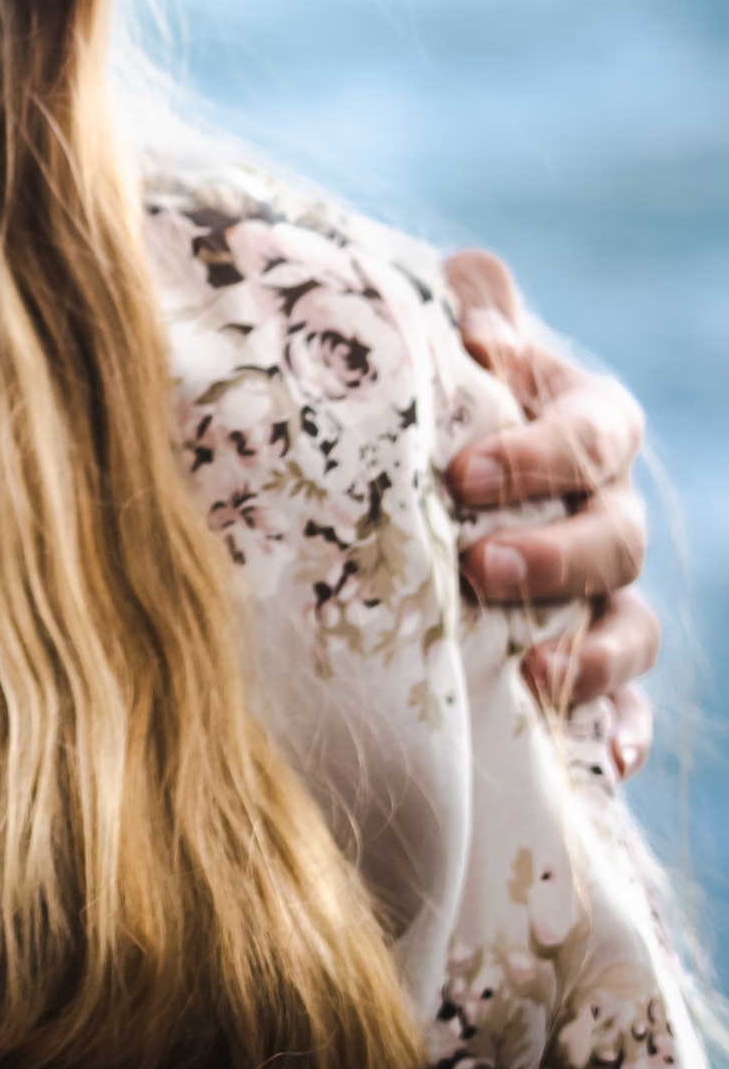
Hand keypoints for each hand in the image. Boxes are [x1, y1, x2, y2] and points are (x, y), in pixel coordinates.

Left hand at [444, 248, 656, 775]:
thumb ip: (471, 304)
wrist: (437, 470)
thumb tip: (477, 306)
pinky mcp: (590, 662)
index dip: (540, 455)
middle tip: (479, 569)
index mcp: (590, 425)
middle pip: (617, 540)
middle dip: (556, 558)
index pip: (592, 435)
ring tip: (533, 678)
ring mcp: (607, 593)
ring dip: (591, 655)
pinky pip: (629, 709)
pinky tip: (605, 764)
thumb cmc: (445, 392)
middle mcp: (612, 510)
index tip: (464, 473)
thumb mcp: (454, 339)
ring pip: (631, 628)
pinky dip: (623, 734)